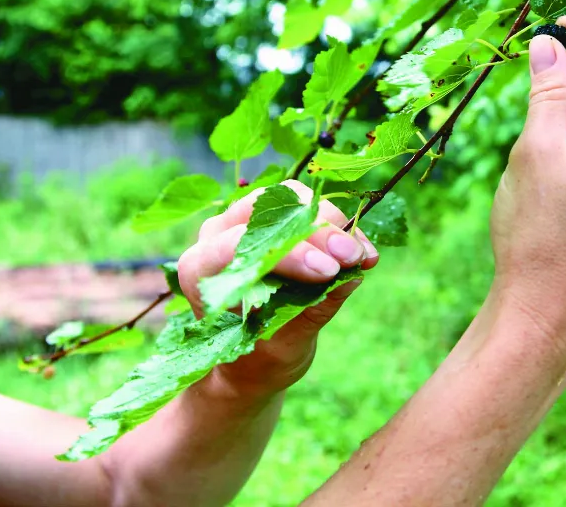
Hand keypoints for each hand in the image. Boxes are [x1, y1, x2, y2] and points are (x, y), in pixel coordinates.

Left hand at [176, 180, 378, 394]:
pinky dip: (340, 230)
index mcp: (200, 268)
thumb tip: (350, 276)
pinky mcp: (276, 224)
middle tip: (352, 256)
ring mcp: (246, 224)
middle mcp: (216, 235)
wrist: (249, 364)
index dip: (289, 251)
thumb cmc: (254, 359)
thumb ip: (310, 309)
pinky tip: (364, 254)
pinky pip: (310, 212)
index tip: (328, 270)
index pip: (241, 243)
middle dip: (317, 229)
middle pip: (270, 209)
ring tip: (363, 256)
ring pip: (293, 201)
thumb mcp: (282, 345)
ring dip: (334, 226)